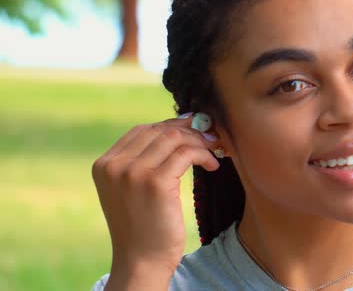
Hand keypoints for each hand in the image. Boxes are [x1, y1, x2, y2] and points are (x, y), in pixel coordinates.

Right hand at [91, 114, 218, 287]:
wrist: (141, 261)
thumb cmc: (143, 227)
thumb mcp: (131, 190)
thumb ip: (141, 163)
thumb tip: (176, 131)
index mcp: (104, 164)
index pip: (142, 130)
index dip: (171, 125)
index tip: (193, 129)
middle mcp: (114, 165)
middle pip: (159, 130)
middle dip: (189, 130)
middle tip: (210, 137)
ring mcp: (132, 172)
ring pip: (174, 138)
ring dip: (199, 141)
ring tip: (213, 150)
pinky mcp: (155, 182)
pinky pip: (187, 153)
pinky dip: (204, 154)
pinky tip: (213, 165)